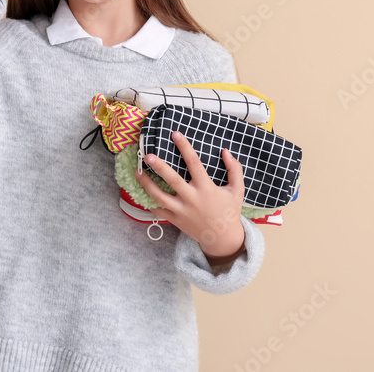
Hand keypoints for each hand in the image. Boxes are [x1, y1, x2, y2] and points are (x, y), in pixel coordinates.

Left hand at [135, 130, 245, 258]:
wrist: (222, 238)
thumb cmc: (229, 211)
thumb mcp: (237, 189)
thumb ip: (234, 169)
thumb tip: (226, 151)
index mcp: (207, 188)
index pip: (194, 163)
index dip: (184, 147)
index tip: (175, 134)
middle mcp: (192, 198)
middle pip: (173, 180)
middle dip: (159, 167)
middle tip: (148, 155)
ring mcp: (182, 211)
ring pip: (159, 196)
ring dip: (146, 184)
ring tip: (136, 172)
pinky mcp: (175, 220)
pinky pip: (158, 211)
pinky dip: (148, 201)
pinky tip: (140, 191)